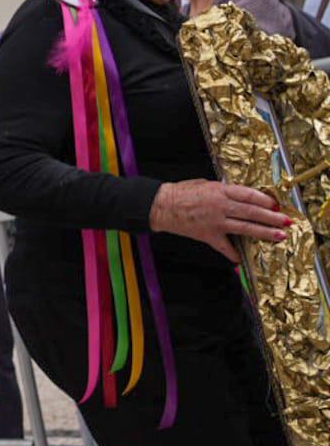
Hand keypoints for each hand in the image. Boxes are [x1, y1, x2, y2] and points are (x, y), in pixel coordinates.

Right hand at [149, 179, 287, 263]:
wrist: (160, 205)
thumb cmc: (180, 192)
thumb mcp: (205, 184)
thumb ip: (224, 190)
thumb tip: (240, 196)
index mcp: (220, 191)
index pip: (250, 195)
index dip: (266, 200)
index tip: (276, 205)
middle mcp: (220, 206)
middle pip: (252, 212)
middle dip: (272, 217)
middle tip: (286, 222)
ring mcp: (215, 221)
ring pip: (245, 228)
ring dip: (264, 232)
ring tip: (278, 236)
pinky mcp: (206, 234)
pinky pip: (223, 246)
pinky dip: (232, 254)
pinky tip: (240, 260)